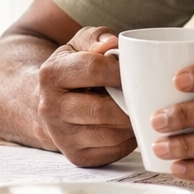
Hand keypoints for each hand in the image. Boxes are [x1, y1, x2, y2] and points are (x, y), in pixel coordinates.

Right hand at [34, 26, 136, 166]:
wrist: (45, 101)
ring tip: (142, 110)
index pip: (94, 70)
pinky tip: (131, 126)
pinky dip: (129, 140)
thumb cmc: (72, 69)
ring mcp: (61, 136)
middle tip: (147, 95)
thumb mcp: (78, 45)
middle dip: (130, 102)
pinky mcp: (76, 156)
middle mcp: (50, 108)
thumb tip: (112, 42)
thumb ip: (96, 37)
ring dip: (133, 124)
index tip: (136, 70)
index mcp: (51, 74)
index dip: (121, 70)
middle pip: (103, 109)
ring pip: (110, 134)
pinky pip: (112, 151)